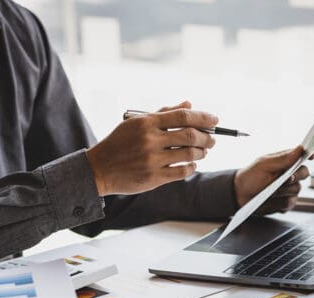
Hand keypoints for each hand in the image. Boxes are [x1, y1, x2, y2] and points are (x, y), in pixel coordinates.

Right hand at [87, 102, 216, 195]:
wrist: (99, 169)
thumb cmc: (119, 143)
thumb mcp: (136, 123)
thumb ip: (163, 113)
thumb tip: (189, 104)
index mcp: (146, 123)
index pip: (182, 116)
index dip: (203, 117)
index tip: (214, 120)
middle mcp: (150, 140)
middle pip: (189, 135)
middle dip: (207, 137)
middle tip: (212, 138)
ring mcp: (152, 160)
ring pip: (188, 154)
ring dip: (201, 152)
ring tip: (203, 151)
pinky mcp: (153, 178)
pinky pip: (181, 172)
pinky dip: (191, 167)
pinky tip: (192, 164)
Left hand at [234, 146, 313, 214]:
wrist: (239, 195)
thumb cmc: (249, 177)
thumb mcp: (264, 164)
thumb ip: (283, 158)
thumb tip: (300, 149)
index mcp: (285, 161)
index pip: (303, 155)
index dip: (310, 154)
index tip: (313, 155)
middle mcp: (290, 174)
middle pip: (304, 173)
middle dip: (295, 176)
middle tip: (284, 179)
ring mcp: (289, 189)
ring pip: (297, 189)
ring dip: (283, 191)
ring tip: (270, 191)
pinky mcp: (286, 202)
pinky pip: (290, 203)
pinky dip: (280, 202)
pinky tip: (271, 200)